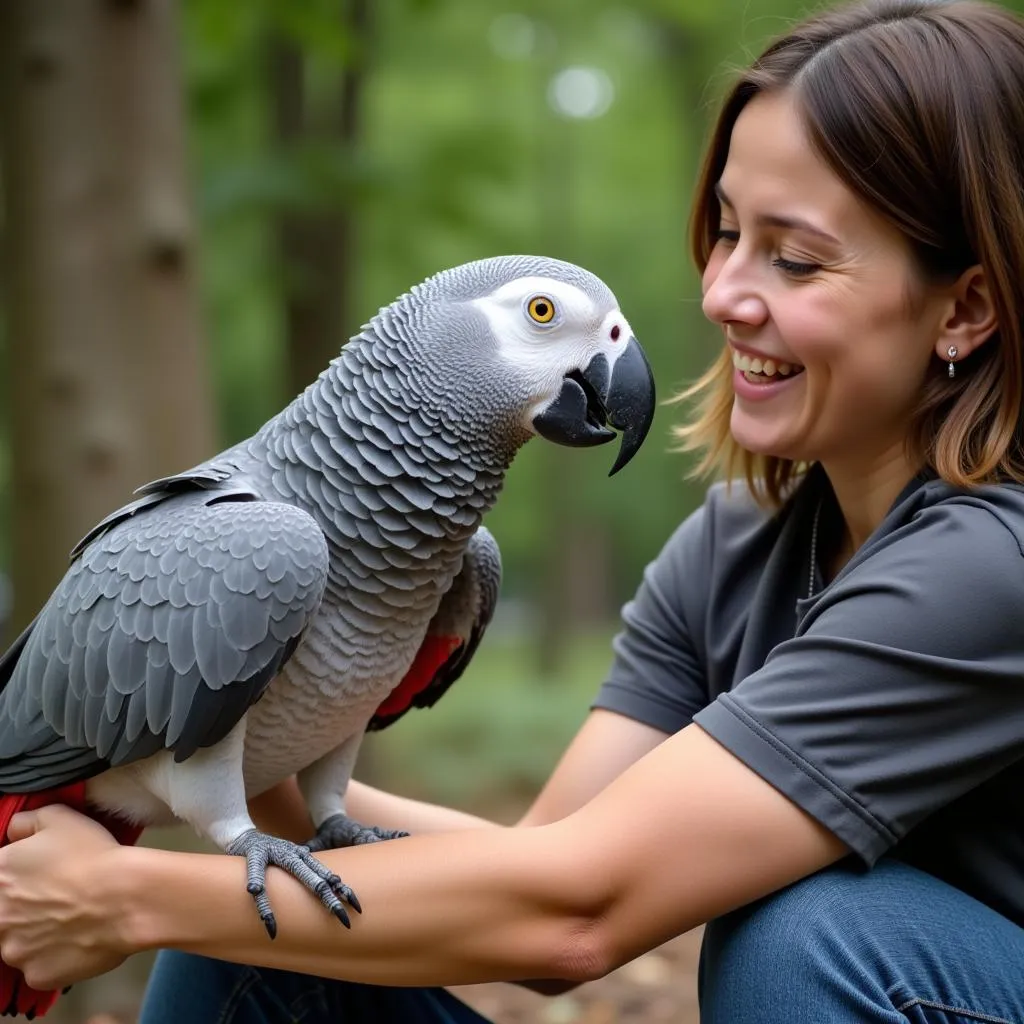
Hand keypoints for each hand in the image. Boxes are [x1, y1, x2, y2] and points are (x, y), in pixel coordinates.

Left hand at [0, 805, 128, 989]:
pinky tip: (80, 939)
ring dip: (39, 934)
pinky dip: (57, 956)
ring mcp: (13, 951)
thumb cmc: (93, 855)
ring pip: (20, 943)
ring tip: (75, 919)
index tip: (41, 878)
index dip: (19, 879)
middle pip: (5, 914)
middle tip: (60, 898)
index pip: (1, 879)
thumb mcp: (59, 818)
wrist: (125, 897)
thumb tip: (13, 832)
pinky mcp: (36, 976)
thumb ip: (26, 822)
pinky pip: (41, 967)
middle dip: (26, 908)